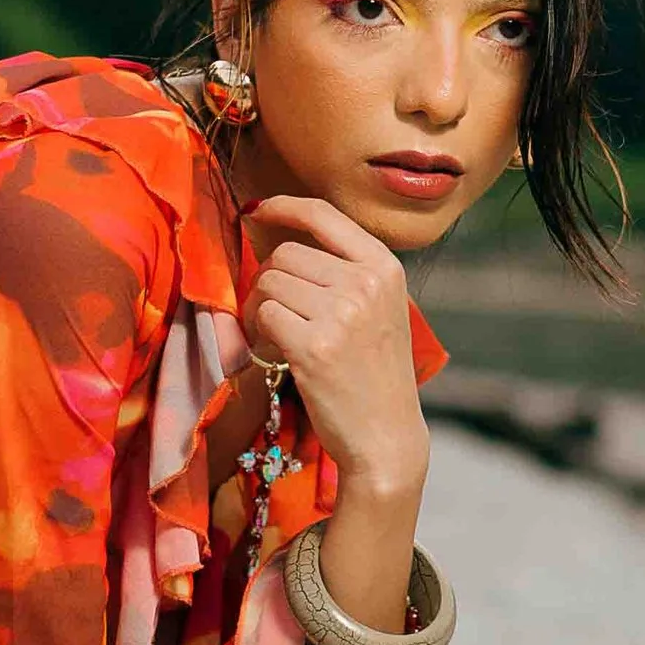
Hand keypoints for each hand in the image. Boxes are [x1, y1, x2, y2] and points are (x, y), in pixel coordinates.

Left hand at [242, 196, 428, 501]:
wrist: (386, 437)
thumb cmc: (376, 375)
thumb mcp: (379, 309)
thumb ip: (344, 272)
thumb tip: (282, 237)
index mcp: (384, 267)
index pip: (323, 215)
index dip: (283, 207)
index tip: (258, 211)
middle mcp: (365, 283)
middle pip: (287, 253)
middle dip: (269, 279)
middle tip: (274, 312)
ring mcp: (341, 314)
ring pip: (269, 282)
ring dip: (259, 306)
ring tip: (274, 334)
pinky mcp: (314, 346)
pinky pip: (264, 315)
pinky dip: (257, 331)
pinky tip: (273, 350)